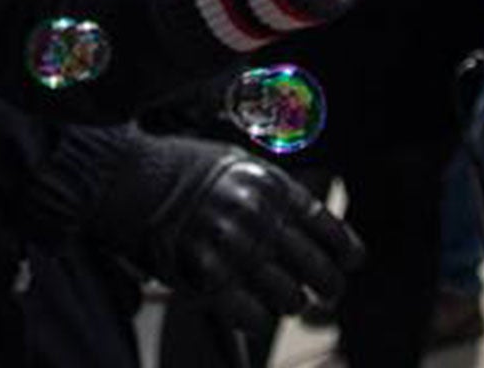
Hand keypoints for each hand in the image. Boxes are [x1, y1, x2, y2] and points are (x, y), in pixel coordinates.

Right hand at [85, 136, 363, 335]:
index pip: (327, 228)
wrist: (131, 180)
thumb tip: (309, 221)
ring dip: (291, 302)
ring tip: (286, 300)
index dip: (346, 251)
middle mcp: (261, 219)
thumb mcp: (240, 165)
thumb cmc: (185, 171)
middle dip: (328, 286)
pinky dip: (260, 319)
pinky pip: (253, 316)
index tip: (352, 263)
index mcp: (274, 187)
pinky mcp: (208, 279)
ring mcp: (235, 250)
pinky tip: (256, 314)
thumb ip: (275, 192)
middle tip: (326, 294)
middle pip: (317, 269)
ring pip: (290, 297)